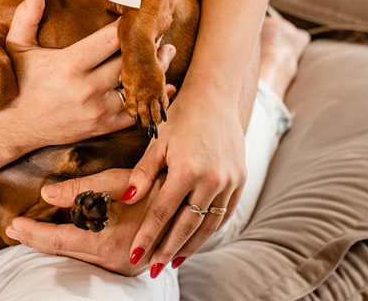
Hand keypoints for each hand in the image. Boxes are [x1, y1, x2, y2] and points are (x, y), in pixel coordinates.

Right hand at [0, 0, 177, 151]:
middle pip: (129, 63)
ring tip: (168, 54)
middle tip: (162, 32)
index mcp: (69, 65)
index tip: (140, 13)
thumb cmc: (17, 82)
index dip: (129, 26)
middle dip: (148, 46)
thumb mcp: (16, 47)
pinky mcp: (99, 128)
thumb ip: (27, 17)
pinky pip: (134, 115)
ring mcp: (95, 111)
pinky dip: (151, 101)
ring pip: (136, 88)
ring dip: (155, 71)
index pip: (110, 40)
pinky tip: (164, 87)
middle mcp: (85, 89)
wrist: (11, 127)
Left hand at [4, 168, 168, 276]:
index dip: (34, 233)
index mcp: (108, 240)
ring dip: (56, 246)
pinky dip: (77, 252)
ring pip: (80, 260)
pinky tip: (67, 242)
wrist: (191, 200)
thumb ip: (80, 190)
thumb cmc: (154, 185)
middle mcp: (115, 260)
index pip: (59, 240)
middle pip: (65, 253)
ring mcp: (125, 267)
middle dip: (38, 240)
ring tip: (33, 234)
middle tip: (15, 229)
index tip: (14, 225)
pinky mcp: (133, 266)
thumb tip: (46, 194)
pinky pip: (96, 262)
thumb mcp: (116, 181)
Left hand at [120, 93, 245, 272]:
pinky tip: (197, 240)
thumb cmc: (181, 117)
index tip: (134, 253)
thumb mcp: (158, 141)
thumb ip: (142, 173)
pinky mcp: (241, 180)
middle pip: (187, 224)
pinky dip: (211, 229)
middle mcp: (212, 178)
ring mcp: (230, 181)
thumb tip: (126, 199)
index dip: (147, 235)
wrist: (216, 98)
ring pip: (209, 223)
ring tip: (174, 261)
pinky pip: (225, 213)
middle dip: (169, 249)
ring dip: (191, 245)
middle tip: (154, 267)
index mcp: (187, 169)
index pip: (162, 212)